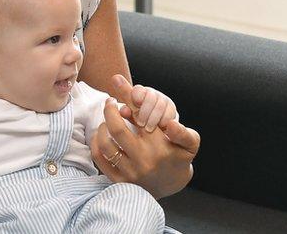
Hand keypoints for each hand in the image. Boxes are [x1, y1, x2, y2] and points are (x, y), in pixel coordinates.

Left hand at [91, 76, 199, 198]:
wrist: (171, 186)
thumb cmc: (179, 158)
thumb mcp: (190, 144)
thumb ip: (183, 131)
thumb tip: (170, 123)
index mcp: (160, 147)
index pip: (139, 119)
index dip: (128, 104)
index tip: (123, 100)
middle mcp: (143, 160)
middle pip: (117, 129)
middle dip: (109, 110)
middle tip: (110, 102)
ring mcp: (130, 172)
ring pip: (105, 143)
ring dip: (102, 127)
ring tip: (107, 120)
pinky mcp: (119, 180)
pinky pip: (99, 158)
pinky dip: (96, 142)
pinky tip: (102, 135)